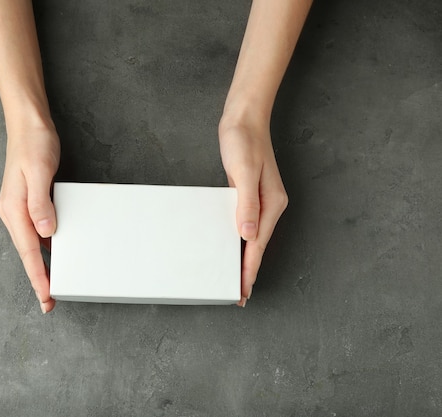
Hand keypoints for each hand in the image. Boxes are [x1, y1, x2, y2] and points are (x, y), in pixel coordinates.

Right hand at [0, 123, 59, 313]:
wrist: (28, 125)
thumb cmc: (33, 144)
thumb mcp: (39, 171)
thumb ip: (41, 203)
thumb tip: (44, 231)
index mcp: (13, 209)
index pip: (28, 251)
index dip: (37, 276)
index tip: (46, 296)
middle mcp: (13, 212)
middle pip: (27, 253)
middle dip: (38, 278)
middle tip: (50, 301)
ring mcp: (18, 208)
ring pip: (31, 245)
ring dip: (41, 265)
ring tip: (52, 283)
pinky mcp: (27, 202)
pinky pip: (35, 231)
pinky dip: (44, 247)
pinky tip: (55, 252)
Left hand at [219, 117, 287, 306]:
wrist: (244, 119)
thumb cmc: (243, 141)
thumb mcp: (242, 171)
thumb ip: (246, 204)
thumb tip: (248, 235)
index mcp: (271, 204)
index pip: (258, 245)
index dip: (249, 270)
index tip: (243, 291)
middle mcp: (269, 206)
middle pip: (257, 247)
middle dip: (248, 272)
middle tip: (238, 296)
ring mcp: (261, 202)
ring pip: (252, 239)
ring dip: (245, 259)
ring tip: (236, 280)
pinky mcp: (250, 196)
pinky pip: (246, 226)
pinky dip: (241, 242)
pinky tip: (234, 249)